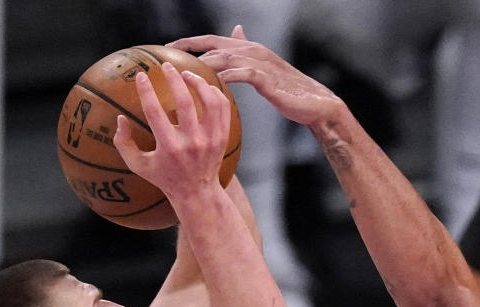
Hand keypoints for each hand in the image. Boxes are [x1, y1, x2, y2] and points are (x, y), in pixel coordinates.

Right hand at [113, 62, 231, 209]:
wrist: (197, 192)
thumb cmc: (164, 177)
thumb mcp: (138, 165)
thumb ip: (123, 143)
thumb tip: (120, 119)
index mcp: (169, 147)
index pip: (155, 112)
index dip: (146, 90)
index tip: (141, 76)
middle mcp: (192, 142)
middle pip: (184, 101)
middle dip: (174, 79)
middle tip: (166, 66)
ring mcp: (210, 139)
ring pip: (209, 101)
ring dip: (197, 82)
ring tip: (186, 74)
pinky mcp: (223, 137)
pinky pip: (222, 107)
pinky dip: (214, 92)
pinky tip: (203, 86)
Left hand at [171, 26, 345, 127]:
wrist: (314, 103)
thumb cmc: (287, 89)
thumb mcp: (262, 68)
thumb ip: (245, 52)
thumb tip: (235, 31)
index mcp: (247, 48)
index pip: (210, 39)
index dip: (187, 42)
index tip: (166, 49)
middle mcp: (251, 50)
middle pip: (212, 45)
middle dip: (187, 51)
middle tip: (165, 60)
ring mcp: (260, 63)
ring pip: (224, 58)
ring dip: (201, 65)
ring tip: (181, 74)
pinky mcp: (267, 78)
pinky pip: (241, 75)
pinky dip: (225, 78)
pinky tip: (210, 86)